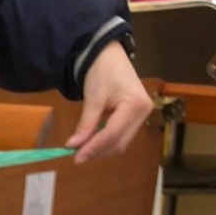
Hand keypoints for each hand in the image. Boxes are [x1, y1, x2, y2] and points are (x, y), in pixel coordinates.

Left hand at [67, 42, 152, 164]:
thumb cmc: (102, 71)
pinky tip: (92, 142)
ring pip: (120, 144)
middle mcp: (143, 113)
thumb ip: (86, 124)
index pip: (112, 134)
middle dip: (97, 151)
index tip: (76, 157)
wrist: (109, 56)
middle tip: (76, 155)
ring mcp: (141, 117)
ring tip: (82, 149)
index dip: (93, 147)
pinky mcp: (136, 119)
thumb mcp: (93, 98)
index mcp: (135, 104)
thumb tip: (73, 146)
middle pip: (118, 143)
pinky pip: (120, 138)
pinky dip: (105, 142)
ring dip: (101, 149)